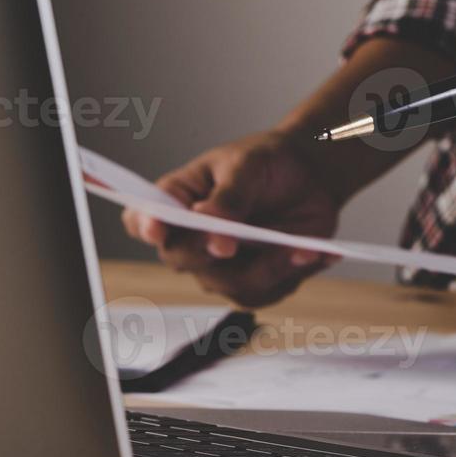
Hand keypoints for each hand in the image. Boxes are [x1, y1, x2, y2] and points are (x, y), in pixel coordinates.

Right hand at [122, 131, 339, 307]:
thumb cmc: (268, 163)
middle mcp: (193, 241)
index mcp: (177, 203)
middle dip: (207, 251)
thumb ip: (228, 194)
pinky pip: (268, 293)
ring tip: (296, 247)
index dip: (146, 226)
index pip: (143, 219)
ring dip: (264, 268)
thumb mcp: (248, 165)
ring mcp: (224, 266)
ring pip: (230, 285)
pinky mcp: (257, 281)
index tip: (157, 229)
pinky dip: (292, 274)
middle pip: (183, 259)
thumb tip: (207, 219)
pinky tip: (311, 253)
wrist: (311, 176)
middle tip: (230, 241)